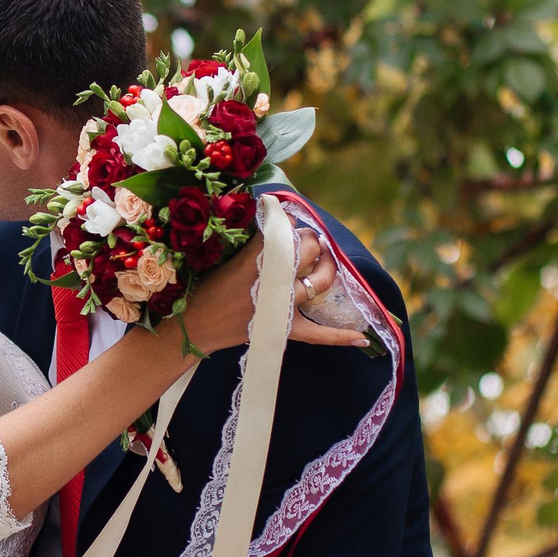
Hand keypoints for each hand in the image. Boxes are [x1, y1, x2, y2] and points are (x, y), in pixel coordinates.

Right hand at [180, 224, 367, 354]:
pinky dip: (339, 336)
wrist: (194, 325)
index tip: (287, 221)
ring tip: (324, 262)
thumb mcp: (225, 255)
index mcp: (255, 256)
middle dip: (311, 240)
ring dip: (327, 268)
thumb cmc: (206, 287)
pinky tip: (363, 339)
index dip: (290, 222)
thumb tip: (277, 217)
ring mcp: (281, 305)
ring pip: (318, 280)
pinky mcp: (282, 328)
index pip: (285, 228)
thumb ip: (254, 240)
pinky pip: (317, 334)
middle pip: (307, 249)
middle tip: (307, 241)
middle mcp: (272, 279)